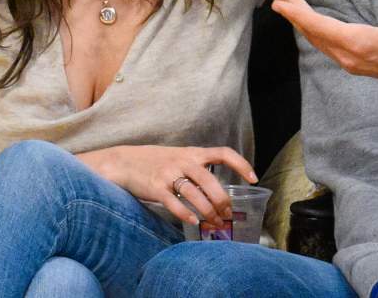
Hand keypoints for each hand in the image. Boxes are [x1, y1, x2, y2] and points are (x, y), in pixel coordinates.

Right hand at [80, 145, 256, 226]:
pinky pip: (174, 203)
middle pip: (211, 181)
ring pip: (195, 195)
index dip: (241, 164)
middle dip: (223, 201)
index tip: (254, 178)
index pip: (223, 153)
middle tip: (229, 214)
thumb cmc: (156, 162)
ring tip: (215, 223)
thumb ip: (197, 169)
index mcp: (192, 153)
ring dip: (208, 212)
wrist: (123, 161)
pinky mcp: (155, 188)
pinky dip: (186, 214)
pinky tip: (194, 222)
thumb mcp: (179, 157)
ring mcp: (169, 174)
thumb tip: (218, 192)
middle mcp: (183, 161)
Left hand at [271, 0, 377, 105]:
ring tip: (286, 5)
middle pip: (314, 32)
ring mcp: (352, 63)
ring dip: (301, 23)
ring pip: (318, 41)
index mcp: (362, 42)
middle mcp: (351, 56)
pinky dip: (314, 32)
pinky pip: (326, 47)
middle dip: (293, 13)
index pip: (320, 25)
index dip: (297, 12)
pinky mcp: (357, 64)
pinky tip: (310, 23)